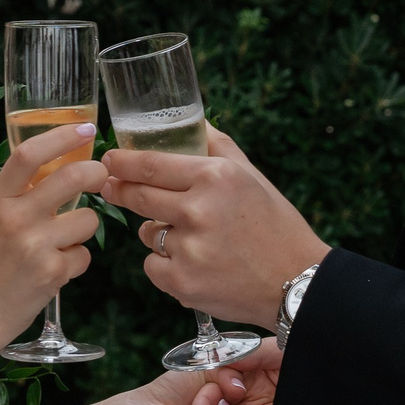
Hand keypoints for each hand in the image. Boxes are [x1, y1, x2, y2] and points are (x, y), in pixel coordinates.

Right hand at [0, 123, 106, 340]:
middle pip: (72, 177)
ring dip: (84, 229)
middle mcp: (14, 217)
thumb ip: (24, 192)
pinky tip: (56, 269)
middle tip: (101, 177)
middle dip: (96, 173)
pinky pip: (85, 255)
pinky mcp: (52, 272)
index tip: (86, 128)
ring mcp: (34, 245)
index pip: (29, 154)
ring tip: (61, 243)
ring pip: (88, 219)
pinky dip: (77, 261)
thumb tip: (68, 163)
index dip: (61, 136)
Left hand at [102, 129, 328, 329]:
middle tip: (110, 187)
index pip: (151, 164)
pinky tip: (196, 265)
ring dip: (157, 233)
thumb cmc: (275, 225)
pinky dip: (166, 265)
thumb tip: (191, 121)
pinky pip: (153, 265)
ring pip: (147, 233)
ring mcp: (189, 248)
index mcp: (215, 177)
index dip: (122, 162)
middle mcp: (198, 210)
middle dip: (118, 189)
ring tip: (193, 240)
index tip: (108, 160)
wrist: (296, 281)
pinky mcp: (182, 282)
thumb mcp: (252, 176)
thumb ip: (217, 146)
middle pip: (138, 195)